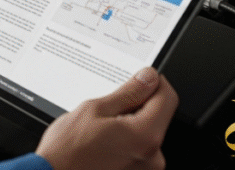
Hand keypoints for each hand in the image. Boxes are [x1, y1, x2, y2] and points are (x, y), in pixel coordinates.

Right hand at [35, 67, 178, 169]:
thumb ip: (128, 93)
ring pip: (146, 133)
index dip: (155, 82)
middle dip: (137, 107)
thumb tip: (148, 78)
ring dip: (130, 126)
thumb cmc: (67, 151)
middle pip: (157, 117)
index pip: (167, 98)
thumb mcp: (94, 110)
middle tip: (108, 109)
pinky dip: (126, 143)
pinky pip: (139, 150)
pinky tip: (104, 145)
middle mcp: (153, 157)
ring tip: (101, 132)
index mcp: (145, 136)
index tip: (142, 78)